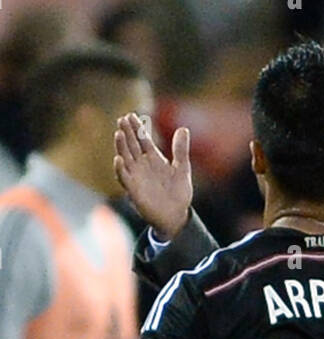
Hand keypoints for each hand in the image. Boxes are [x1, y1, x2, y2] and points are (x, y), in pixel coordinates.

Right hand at [114, 113, 191, 240]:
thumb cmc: (178, 193)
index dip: (137, 128)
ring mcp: (136, 177)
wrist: (176, 217)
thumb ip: (180, 150)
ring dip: (121, 146)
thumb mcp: (182, 169)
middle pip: (132, 145)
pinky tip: (118, 159)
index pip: (142, 139)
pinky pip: (124, 178)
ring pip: (125, 158)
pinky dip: (120, 169)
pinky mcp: (133, 191)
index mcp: (153, 158)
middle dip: (127, 132)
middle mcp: (142, 165)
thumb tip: (183, 129)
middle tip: (122, 119)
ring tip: (119, 133)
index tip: (130, 115)